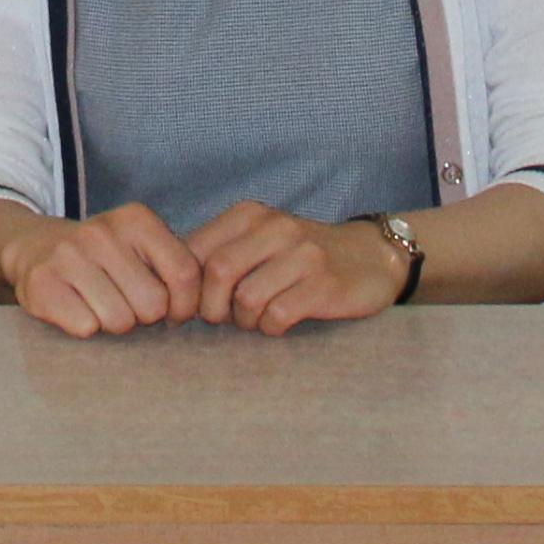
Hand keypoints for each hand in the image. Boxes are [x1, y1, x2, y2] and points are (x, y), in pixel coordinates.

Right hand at [1, 203, 204, 337]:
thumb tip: (199, 307)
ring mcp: (68, 255)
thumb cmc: (103, 260)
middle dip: (143, 316)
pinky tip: (75, 308)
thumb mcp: (141, 249)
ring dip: (112, 323)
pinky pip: (86, 328)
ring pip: (119, 322)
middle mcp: (101, 231)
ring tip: (98, 304)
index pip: (185, 274)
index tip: (170, 310)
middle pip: (152, 305)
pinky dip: (84, 328)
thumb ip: (174, 270)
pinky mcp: (42, 282)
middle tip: (124, 302)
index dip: (183, 305)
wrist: (34, 248)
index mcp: (135, 219)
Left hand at [185, 202, 405, 333]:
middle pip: (217, 272)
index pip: (196, 250)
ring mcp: (302, 254)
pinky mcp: (324, 284)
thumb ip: (220, 254)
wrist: (370, 257)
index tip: (191, 309)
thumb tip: (173, 288)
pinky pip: (278, 315)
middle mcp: (275, 227)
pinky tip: (279, 323)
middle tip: (224, 319)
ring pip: (247, 298)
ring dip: (245, 320)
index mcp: (250, 215)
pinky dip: (271, 327)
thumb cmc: (301, 257)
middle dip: (212, 308)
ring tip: (256, 319)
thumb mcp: (259, 242)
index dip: (186, 287)